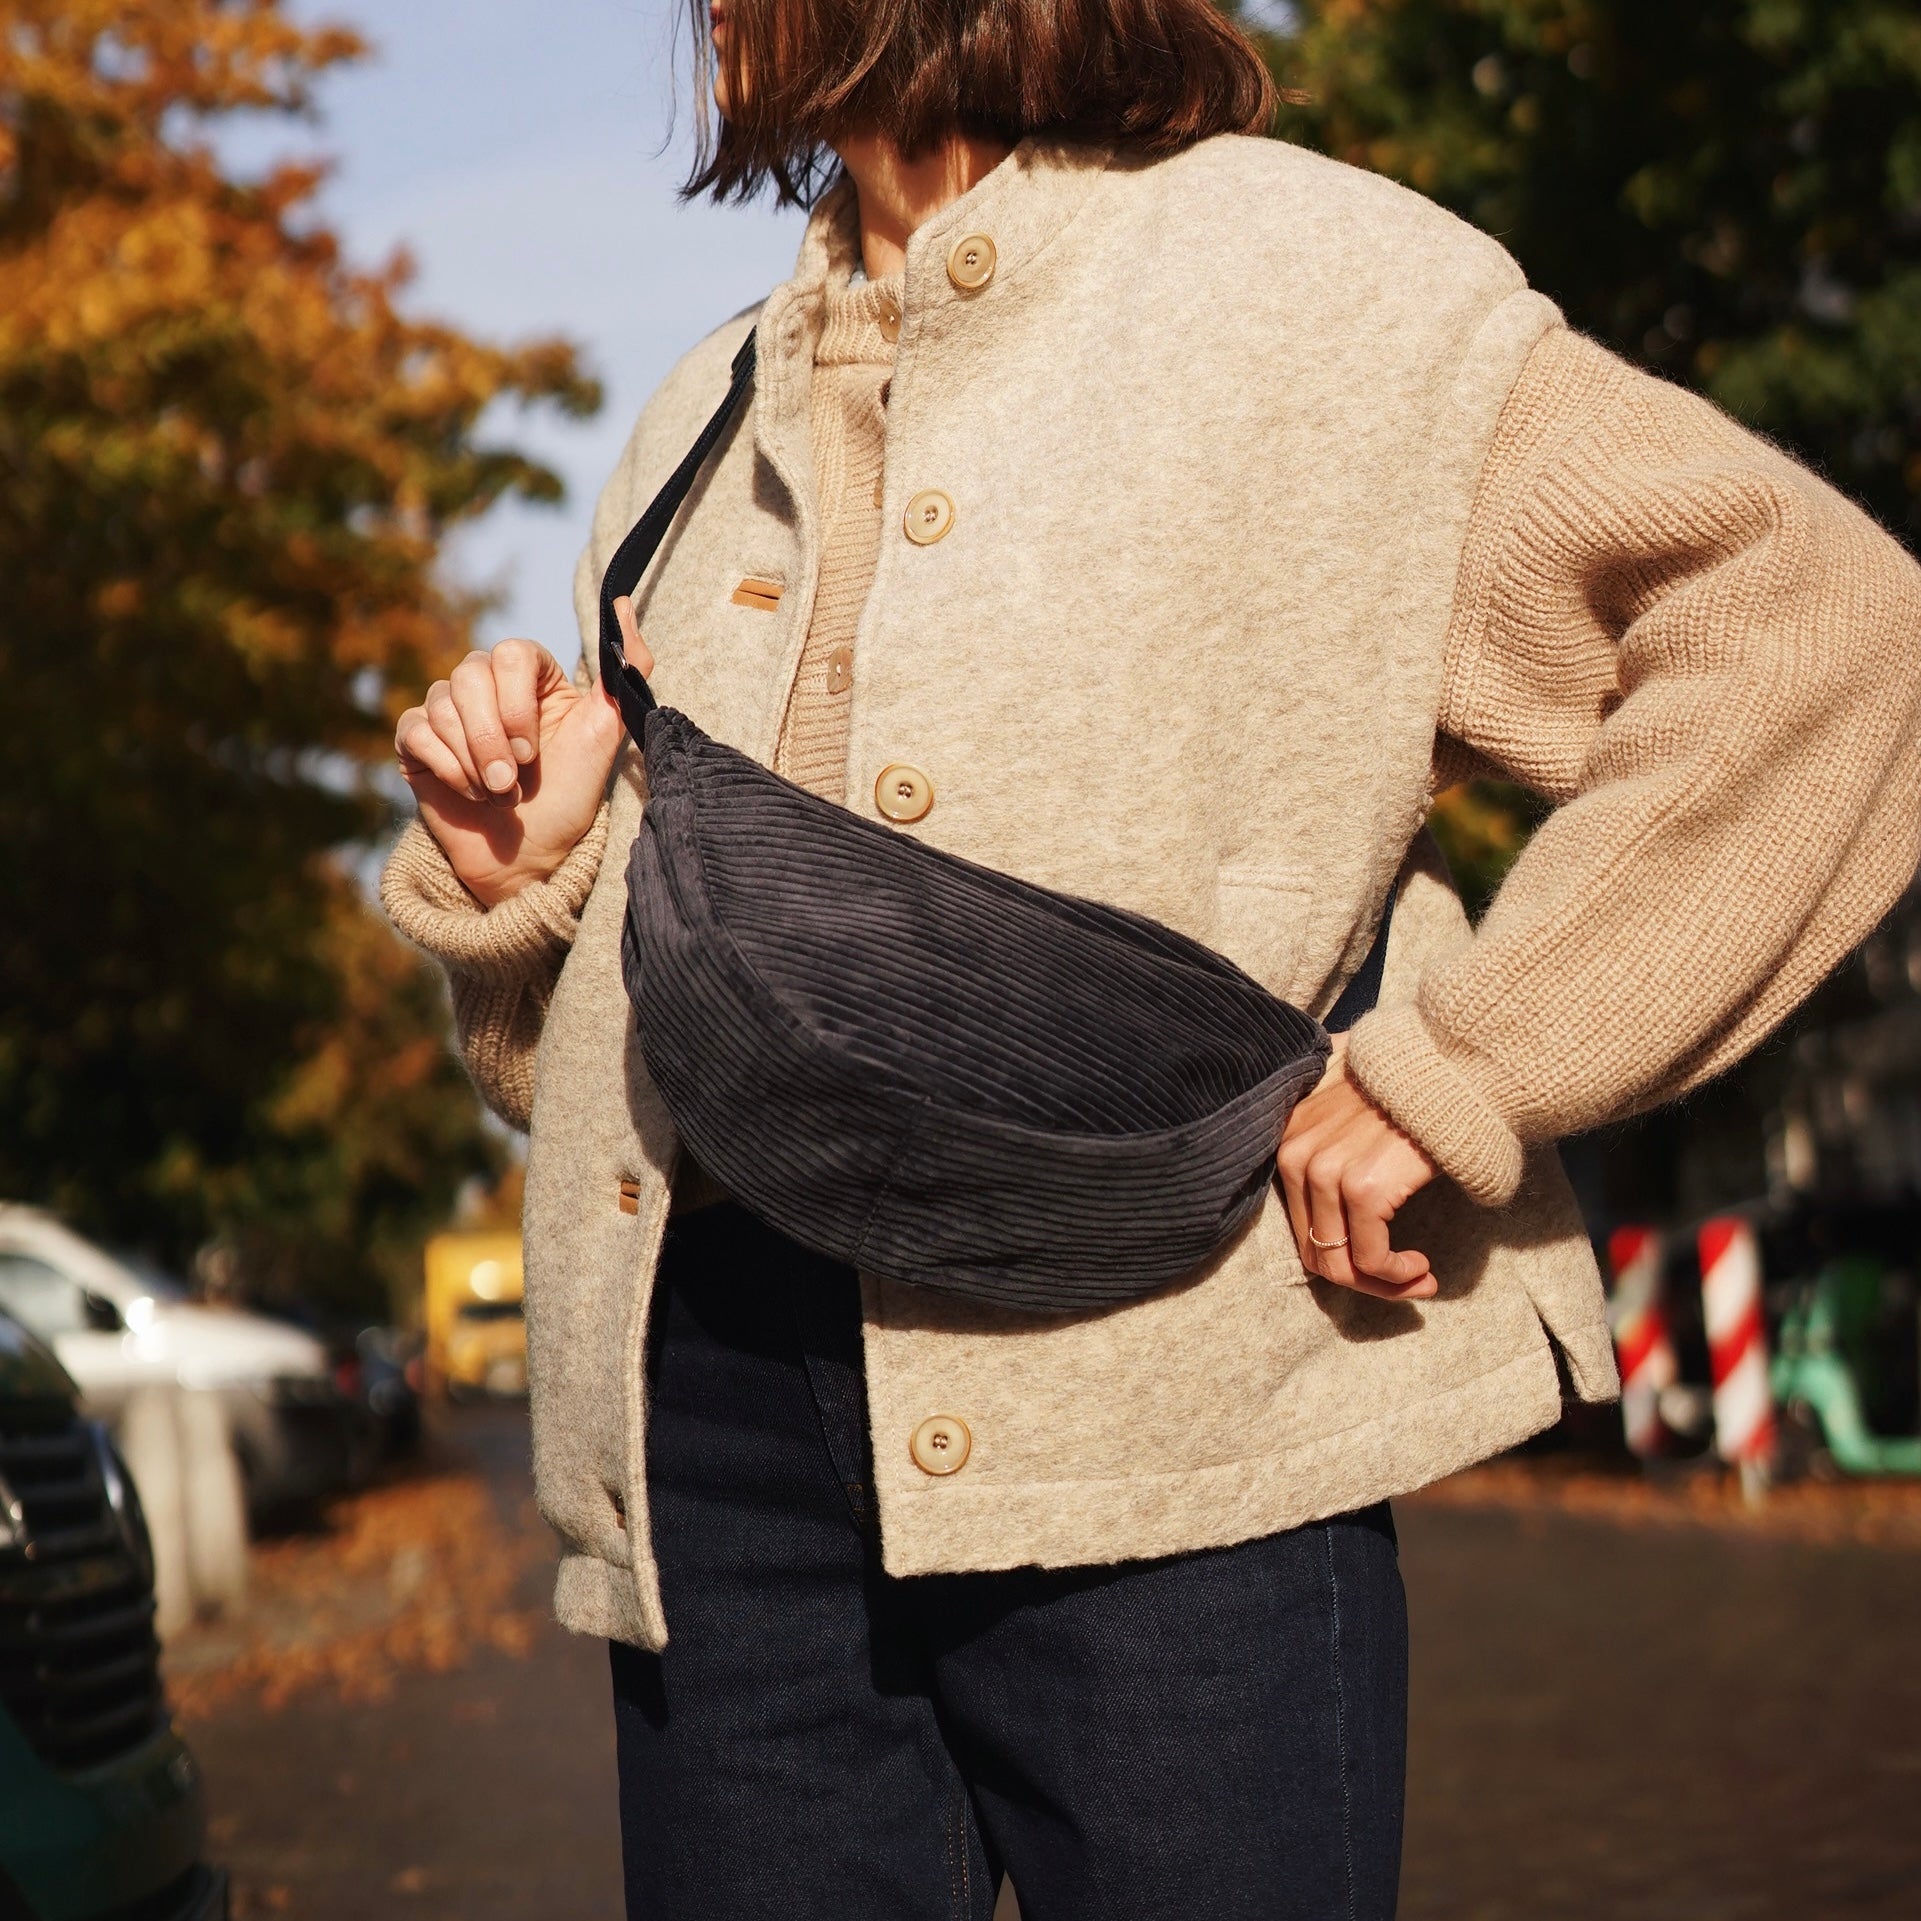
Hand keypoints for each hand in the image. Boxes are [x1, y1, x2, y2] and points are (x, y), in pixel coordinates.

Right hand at [394, 605, 649, 904]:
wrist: (532, 855)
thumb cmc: (570, 795)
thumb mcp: (605, 735)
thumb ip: (624, 672)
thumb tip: (623, 605)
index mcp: (530, 674)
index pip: (512, 653)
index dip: (517, 706)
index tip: (533, 753)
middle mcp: (485, 682)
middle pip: (469, 677)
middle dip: (491, 741)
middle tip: (512, 783)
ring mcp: (448, 709)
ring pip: (441, 706)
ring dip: (473, 761)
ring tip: (498, 795)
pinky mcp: (417, 740)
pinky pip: (415, 730)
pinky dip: (446, 768)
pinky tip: (469, 794)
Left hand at [1276, 1038, 1439, 1299]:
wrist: (1453, 1068)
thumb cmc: (1412, 1092)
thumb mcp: (1351, 1111)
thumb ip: (1332, 1148)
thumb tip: (1334, 1212)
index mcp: (1289, 1139)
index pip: (1301, 1225)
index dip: (1340, 1257)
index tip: (1382, 1267)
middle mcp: (1296, 1155)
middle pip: (1315, 1250)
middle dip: (1361, 1280)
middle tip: (1406, 1282)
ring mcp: (1326, 1173)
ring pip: (1340, 1264)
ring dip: (1385, 1284)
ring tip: (1420, 1278)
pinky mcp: (1363, 1190)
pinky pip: (1371, 1259)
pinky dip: (1397, 1275)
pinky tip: (1422, 1267)